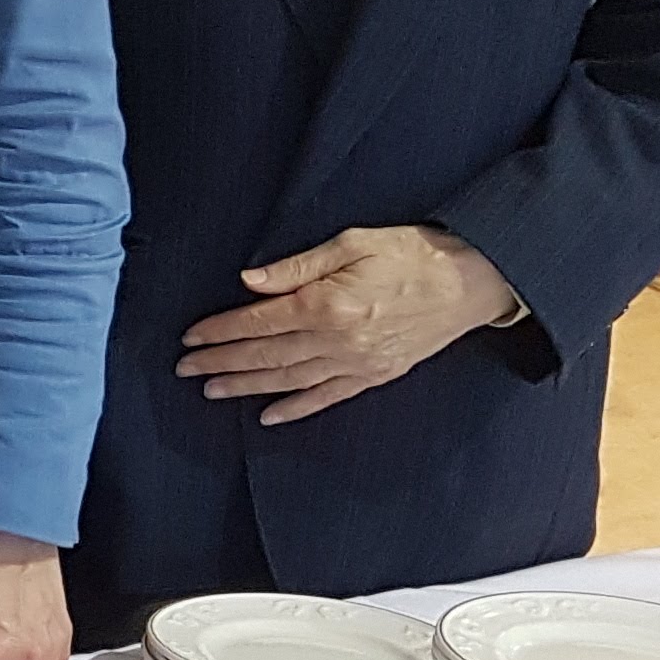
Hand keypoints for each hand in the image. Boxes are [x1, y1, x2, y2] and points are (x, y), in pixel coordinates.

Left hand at [178, 223, 515, 426]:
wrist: (474, 281)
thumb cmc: (414, 253)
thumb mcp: (352, 243)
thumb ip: (296, 267)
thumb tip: (250, 282)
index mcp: (327, 305)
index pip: (258, 322)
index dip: (220, 331)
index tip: (191, 339)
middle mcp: (338, 341)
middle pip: (266, 355)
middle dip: (221, 363)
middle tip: (186, 370)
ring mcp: (358, 363)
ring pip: (289, 380)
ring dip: (247, 386)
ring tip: (212, 391)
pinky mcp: (376, 375)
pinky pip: (327, 397)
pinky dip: (295, 408)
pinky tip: (268, 415)